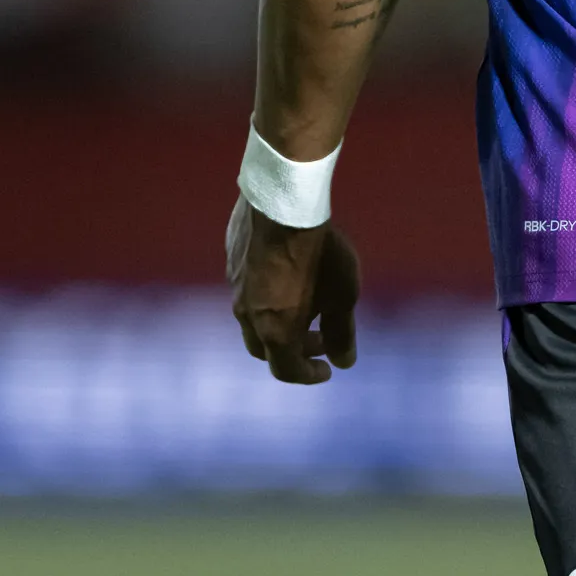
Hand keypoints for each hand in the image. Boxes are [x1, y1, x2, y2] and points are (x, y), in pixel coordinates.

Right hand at [227, 196, 361, 384]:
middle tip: (319, 337)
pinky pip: (246, 286)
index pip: (286, 370)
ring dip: (277, 320)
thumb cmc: (320, 252)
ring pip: (251, 317)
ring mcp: (235, 286)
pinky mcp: (231, 259)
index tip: (327, 368)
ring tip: (305, 303)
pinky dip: (266, 292)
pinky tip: (285, 272)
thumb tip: (344, 362)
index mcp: (273, 331)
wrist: (285, 201)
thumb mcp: (343, 295)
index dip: (308, 374)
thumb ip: (341, 333)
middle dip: (293, 349)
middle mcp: (246, 315)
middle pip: (264, 348)